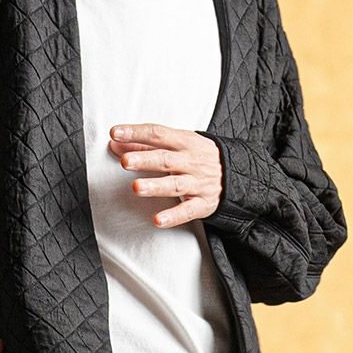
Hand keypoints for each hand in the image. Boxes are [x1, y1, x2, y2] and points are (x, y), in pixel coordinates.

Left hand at [107, 122, 222, 227]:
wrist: (237, 173)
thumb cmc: (198, 156)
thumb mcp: (178, 144)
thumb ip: (145, 145)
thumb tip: (115, 143)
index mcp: (184, 142)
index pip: (158, 134)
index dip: (136, 132)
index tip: (116, 133)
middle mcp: (191, 161)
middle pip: (166, 159)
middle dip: (145, 160)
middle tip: (125, 161)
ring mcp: (198, 183)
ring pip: (175, 185)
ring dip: (155, 186)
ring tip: (136, 187)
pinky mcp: (203, 204)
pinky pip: (187, 211)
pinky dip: (173, 216)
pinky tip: (157, 220)